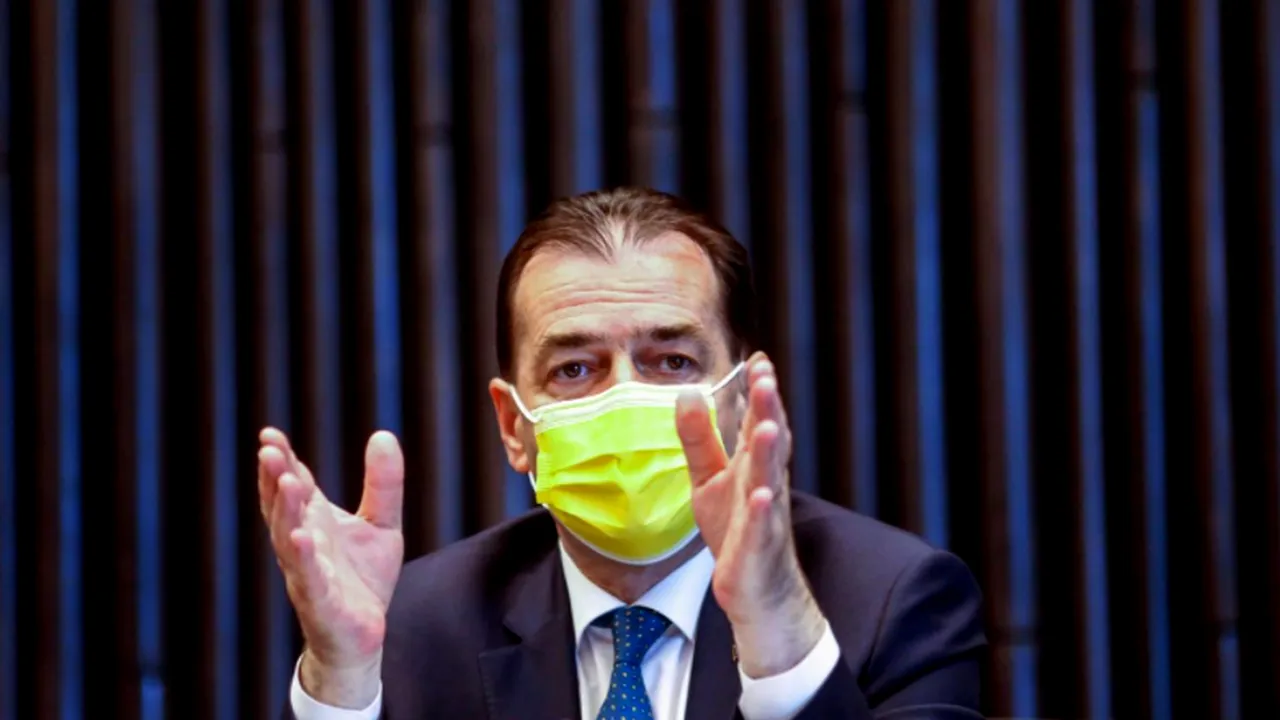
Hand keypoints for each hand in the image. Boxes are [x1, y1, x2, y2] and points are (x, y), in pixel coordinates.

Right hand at [257, 427, 404, 707]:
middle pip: (283, 508)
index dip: (281, 461)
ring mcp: (308, 574)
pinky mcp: (322, 604)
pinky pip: (310, 579)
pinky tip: (301, 537)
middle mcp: (303, 544)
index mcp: (313, 522)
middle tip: (269, 451)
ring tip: (287, 482)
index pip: (293, 486)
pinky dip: (304, 558)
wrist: (365, 636)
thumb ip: (384, 483)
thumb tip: (383, 434)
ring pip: (288, 540)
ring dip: (286, 511)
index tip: (270, 434)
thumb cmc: (363, 578)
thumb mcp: (381, 523)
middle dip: (274, 480)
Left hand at [676, 353, 825, 677]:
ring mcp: (765, 515)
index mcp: (752, 464)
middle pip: (769, 441)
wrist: (756, 589)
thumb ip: (699, 437)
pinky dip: (762, 511)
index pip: (757, 419)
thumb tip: (688, 391)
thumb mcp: (708, 477)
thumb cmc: (736, 528)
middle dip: (769, 410)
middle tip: (766, 378)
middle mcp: (765, 482)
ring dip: (768, 453)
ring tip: (765, 426)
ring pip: (770, 479)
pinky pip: (761, 527)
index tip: (757, 359)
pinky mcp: (757, 547)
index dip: (758, 391)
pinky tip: (760, 496)